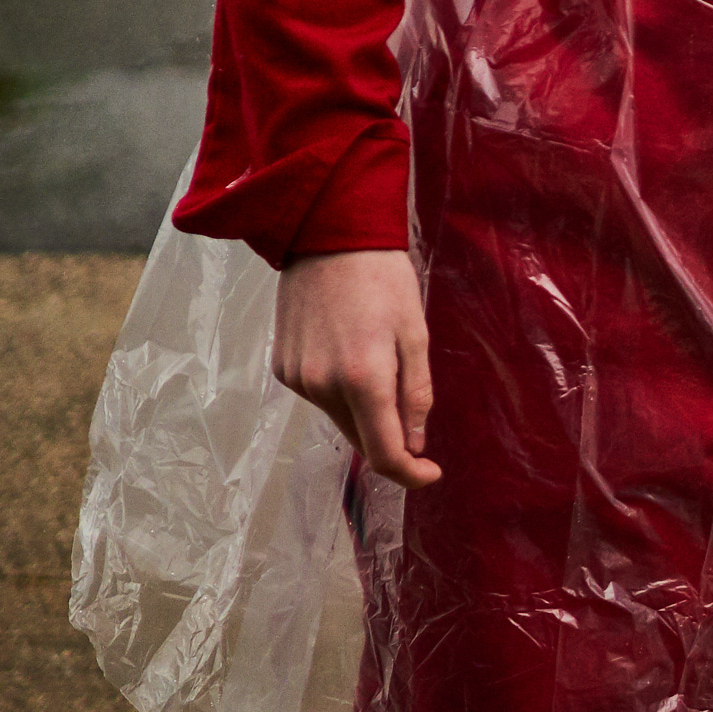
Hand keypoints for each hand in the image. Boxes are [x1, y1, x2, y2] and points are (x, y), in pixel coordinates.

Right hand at [272, 249, 437, 488]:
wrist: (328, 237)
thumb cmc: (384, 279)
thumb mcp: (415, 334)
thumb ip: (416, 393)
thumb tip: (416, 444)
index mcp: (363, 380)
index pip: (384, 452)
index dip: (410, 472)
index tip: (431, 473)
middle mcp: (322, 387)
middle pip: (360, 438)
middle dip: (390, 437)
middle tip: (414, 415)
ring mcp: (297, 379)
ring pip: (338, 418)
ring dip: (363, 411)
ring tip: (380, 363)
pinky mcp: (281, 368)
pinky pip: (318, 396)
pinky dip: (339, 392)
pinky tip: (350, 354)